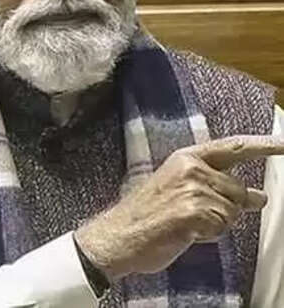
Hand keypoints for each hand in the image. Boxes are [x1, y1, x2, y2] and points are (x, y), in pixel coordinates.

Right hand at [74, 135, 283, 280]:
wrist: (119, 235)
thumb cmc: (146, 216)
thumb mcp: (179, 191)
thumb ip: (217, 187)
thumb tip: (259, 197)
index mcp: (185, 158)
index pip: (233, 148)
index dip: (264, 146)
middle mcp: (191, 168)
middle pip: (238, 190)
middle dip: (227, 208)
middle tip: (198, 218)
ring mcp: (194, 189)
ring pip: (232, 211)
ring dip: (215, 225)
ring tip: (185, 225)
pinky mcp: (195, 211)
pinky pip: (222, 227)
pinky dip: (208, 235)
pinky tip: (185, 232)